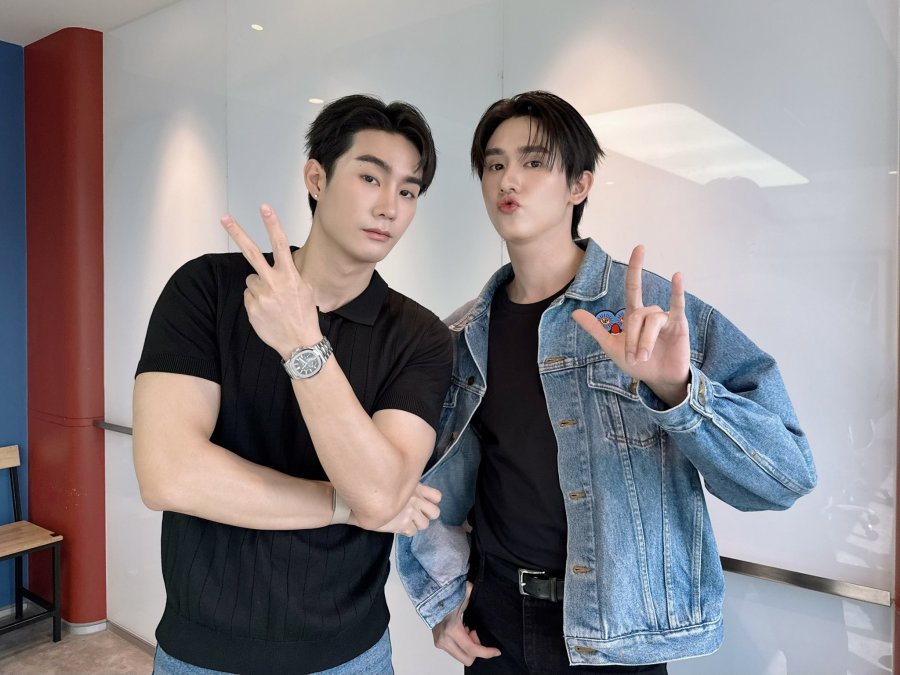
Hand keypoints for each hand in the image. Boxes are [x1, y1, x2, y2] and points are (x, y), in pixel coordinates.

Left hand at [221, 205, 320, 358]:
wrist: (300, 343)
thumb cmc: (305, 316)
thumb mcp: (306, 290)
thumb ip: (291, 275)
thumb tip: (278, 268)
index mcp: (290, 276)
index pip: (280, 244)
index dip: (272, 224)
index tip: (264, 207)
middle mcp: (274, 283)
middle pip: (252, 253)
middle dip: (237, 233)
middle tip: (224, 218)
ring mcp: (261, 295)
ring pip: (251, 280)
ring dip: (259, 287)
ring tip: (273, 302)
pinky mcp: (251, 308)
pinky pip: (249, 297)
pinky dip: (256, 302)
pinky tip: (268, 311)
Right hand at [366, 483, 441, 535]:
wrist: (367, 499)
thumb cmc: (379, 489)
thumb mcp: (397, 482)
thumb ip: (407, 487)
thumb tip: (411, 494)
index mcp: (416, 487)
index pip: (437, 496)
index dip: (432, 502)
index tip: (424, 503)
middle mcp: (416, 499)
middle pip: (435, 513)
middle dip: (427, 516)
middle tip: (416, 515)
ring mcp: (411, 512)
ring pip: (425, 525)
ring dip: (416, 524)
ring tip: (406, 521)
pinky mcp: (403, 523)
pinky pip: (412, 532)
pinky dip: (406, 531)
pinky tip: (399, 526)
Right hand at [432, 582, 500, 665]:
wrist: (430, 597)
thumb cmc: (447, 595)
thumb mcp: (465, 594)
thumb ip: (475, 595)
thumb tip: (486, 594)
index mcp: (452, 629)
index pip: (472, 649)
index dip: (486, 652)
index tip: (496, 651)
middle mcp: (444, 639)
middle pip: (467, 659)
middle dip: (475, 649)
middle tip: (473, 632)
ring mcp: (440, 643)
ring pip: (461, 656)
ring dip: (468, 646)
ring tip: (466, 629)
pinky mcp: (438, 643)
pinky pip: (456, 651)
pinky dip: (461, 644)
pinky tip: (460, 631)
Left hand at [572, 245, 689, 406]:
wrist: (657, 380)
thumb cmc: (637, 363)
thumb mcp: (612, 347)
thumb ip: (595, 329)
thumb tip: (574, 312)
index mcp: (634, 315)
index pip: (634, 287)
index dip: (635, 267)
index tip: (639, 247)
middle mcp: (650, 313)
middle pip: (637, 314)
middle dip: (633, 337)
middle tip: (633, 358)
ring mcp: (665, 317)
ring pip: (651, 320)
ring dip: (645, 341)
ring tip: (643, 358)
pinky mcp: (678, 324)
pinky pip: (677, 305)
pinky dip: (677, 291)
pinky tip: (678, 277)